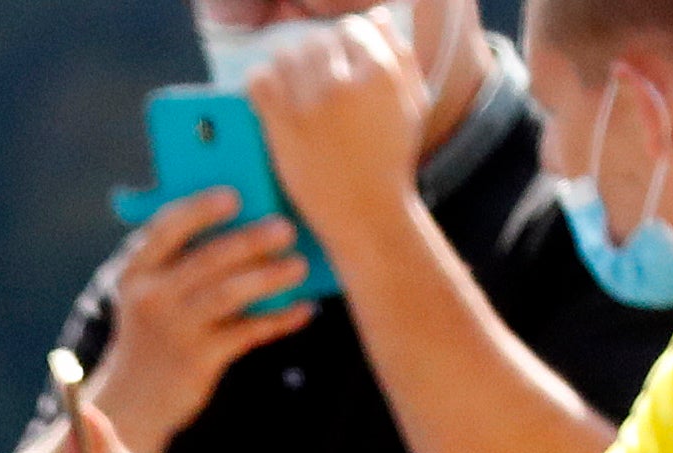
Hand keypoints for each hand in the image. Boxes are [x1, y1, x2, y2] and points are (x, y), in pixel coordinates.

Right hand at [86, 187, 314, 452]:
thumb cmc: (154, 333)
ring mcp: (175, 331)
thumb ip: (182, 261)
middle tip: (285, 229)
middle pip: (207, 259)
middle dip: (250, 240)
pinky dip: (278, 319)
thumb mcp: (150, 294)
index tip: (234, 197)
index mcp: (136, 273)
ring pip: (230, 294)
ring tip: (299, 266)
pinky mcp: (198, 361)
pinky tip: (303, 309)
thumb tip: (249, 222)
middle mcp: (151, 298)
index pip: (165, 230)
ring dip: (270, 277)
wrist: (132, 402)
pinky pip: (247, 332)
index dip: (200, 210)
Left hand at [244, 9, 430, 243]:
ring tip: (292, 85)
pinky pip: (260, 81)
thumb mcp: (412, 103)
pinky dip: (260, 82)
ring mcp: (311, 104)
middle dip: (314, 56)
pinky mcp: (284, 126)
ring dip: (286, 67)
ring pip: (286, 55)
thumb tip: (374, 16)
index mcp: (381, 72)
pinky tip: (269, 96)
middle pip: (317, 40)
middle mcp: (346, 83)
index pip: (351, 28)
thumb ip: (400, 55)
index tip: (337, 61)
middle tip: (311, 77)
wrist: (366, 213)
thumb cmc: (391, 160)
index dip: (343, 42)